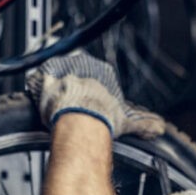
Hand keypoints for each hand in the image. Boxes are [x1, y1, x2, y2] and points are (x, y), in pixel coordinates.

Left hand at [26, 53, 164, 138]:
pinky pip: (36, 81)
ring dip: (53, 90)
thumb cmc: (102, 119)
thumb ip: (145, 124)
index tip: (86, 106)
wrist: (80, 122)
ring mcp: (61, 69)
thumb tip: (159, 129)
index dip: (89, 93)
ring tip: (55, 108)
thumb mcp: (128, 121)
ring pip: (55, 77)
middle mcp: (82, 65)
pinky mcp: (42, 77)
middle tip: (69, 110)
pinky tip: (42, 105)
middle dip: (71, 91)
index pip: (94, 77)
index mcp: (102, 71)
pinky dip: (37, 92)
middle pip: (74, 76)